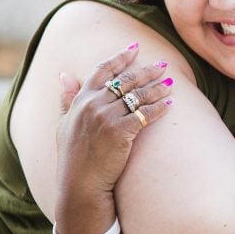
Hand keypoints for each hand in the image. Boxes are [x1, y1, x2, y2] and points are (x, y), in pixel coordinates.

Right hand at [54, 44, 173, 233]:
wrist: (79, 185)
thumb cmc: (73, 157)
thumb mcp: (63, 124)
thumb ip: (66, 99)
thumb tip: (64, 75)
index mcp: (80, 100)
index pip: (102, 70)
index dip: (120, 57)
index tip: (135, 48)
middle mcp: (92, 104)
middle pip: (125, 80)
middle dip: (146, 71)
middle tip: (163, 65)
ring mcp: (106, 117)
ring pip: (138, 95)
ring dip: (157, 87)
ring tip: (171, 83)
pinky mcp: (120, 132)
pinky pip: (145, 114)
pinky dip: (159, 108)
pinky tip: (170, 104)